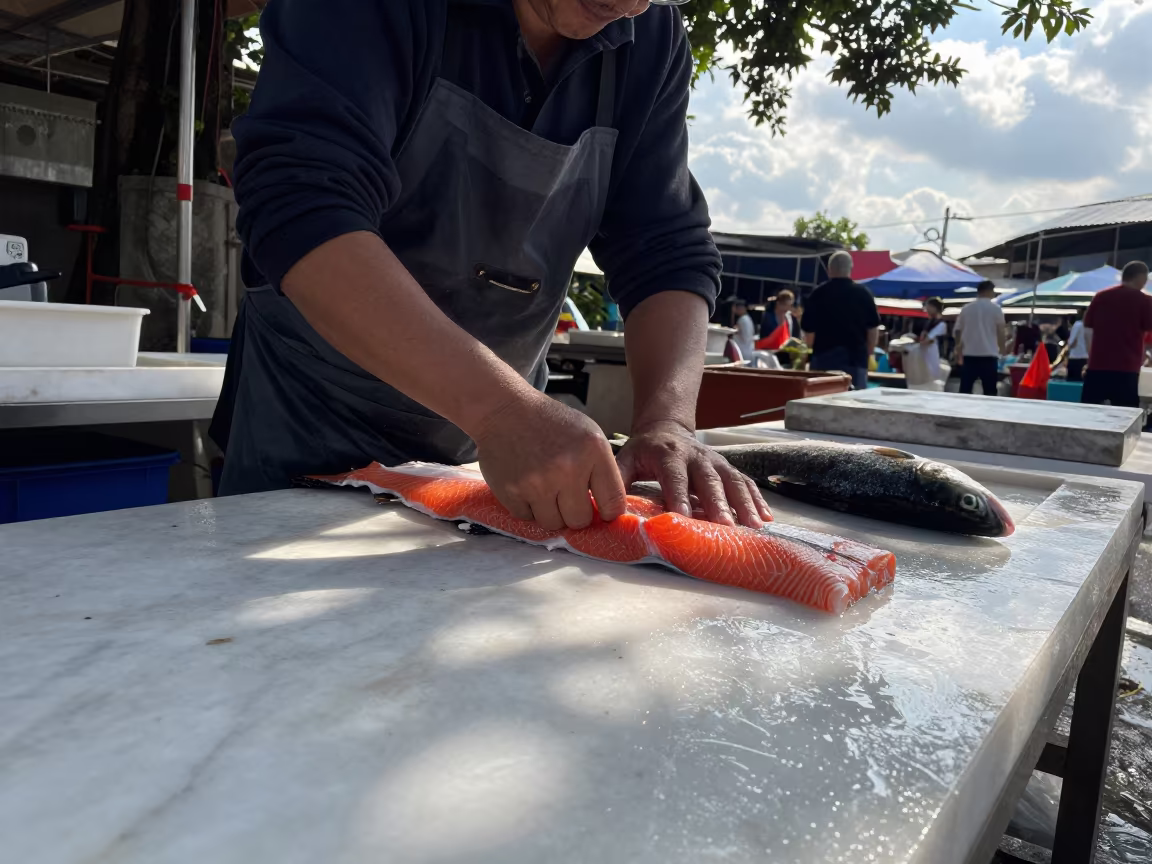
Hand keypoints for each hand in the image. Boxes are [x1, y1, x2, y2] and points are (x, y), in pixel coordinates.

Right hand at [472, 391, 625, 530]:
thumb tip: (609, 511)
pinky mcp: (512, 492)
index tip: (602, 511)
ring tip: (545, 490)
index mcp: (592, 451)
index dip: (608, 512)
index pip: (613, 504)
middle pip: (580, 521)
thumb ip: (602, 470)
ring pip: (553, 524)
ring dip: (551, 512)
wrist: (504, 411)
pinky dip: (528, 508)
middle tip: (567, 498)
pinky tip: (527, 486)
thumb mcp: (587, 434)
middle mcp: (567, 469)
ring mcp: (537, 483)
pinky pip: (527, 518)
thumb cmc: (550, 422)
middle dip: (576, 514)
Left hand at [615, 421, 771, 528]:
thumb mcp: (624, 459)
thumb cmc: (643, 451)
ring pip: (733, 481)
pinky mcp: (728, 468)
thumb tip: (605, 509)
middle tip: (726, 528)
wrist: (666, 428)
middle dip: (719, 504)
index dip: (678, 496)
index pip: (674, 476)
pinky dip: (757, 500)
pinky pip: (745, 482)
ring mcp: (715, 461)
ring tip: (754, 527)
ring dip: (745, 504)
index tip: (683, 517)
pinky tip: (766, 519)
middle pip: (709, 480)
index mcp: (668, 454)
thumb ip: (616, 480)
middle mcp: (696, 456)